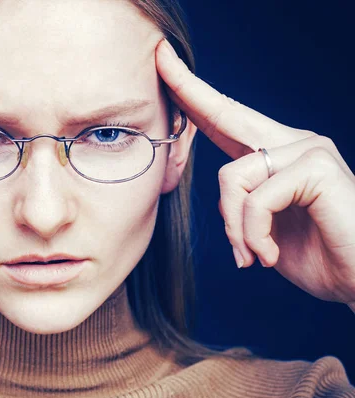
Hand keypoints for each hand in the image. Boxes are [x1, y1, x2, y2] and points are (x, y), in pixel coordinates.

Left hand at [155, 39, 354, 305]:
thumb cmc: (321, 258)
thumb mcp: (265, 232)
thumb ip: (241, 208)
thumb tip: (222, 199)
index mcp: (275, 156)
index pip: (226, 120)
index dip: (194, 95)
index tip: (165, 65)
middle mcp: (292, 143)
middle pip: (225, 113)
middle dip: (187, 88)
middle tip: (161, 56)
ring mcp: (306, 150)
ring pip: (231, 177)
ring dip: (235, 227)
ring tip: (253, 255)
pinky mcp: (315, 166)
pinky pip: (256, 198)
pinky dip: (254, 234)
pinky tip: (270, 255)